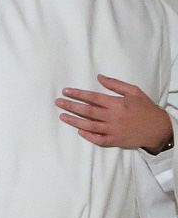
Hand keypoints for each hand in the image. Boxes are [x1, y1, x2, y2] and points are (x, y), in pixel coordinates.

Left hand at [58, 76, 174, 149]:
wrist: (159, 128)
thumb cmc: (146, 108)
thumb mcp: (134, 92)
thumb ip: (115, 84)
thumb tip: (99, 77)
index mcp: (117, 103)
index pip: (93, 98)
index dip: (78, 94)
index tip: (65, 91)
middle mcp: (113, 117)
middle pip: (87, 111)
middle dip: (71, 106)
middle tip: (58, 102)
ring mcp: (113, 130)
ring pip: (89, 126)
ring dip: (74, 121)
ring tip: (62, 116)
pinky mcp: (115, 141)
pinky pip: (98, 139)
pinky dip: (87, 135)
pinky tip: (79, 130)